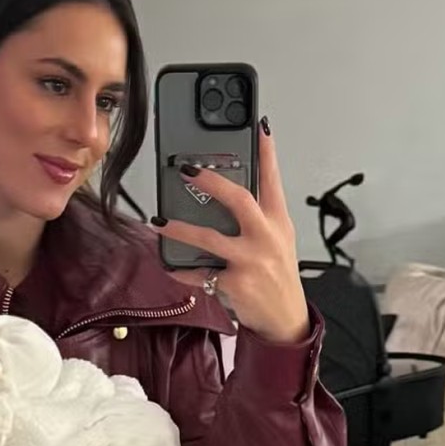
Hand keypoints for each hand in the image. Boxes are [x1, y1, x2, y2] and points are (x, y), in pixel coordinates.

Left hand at [151, 117, 308, 343]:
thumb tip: (222, 192)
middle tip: (187, 170)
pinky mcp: (236, 283)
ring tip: (158, 221)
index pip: (273, 180)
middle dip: (212, 182)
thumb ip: (256, 217)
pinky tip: (168, 263)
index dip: (267, 153)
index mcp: (277, 222)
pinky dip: (180, 269)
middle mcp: (266, 237)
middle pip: (239, 200)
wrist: (285, 318)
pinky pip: (200, 273)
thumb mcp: (276, 240)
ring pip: (210, 238)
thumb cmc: (276, 274)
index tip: (259, 127)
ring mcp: (251, 261)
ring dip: (179, 229)